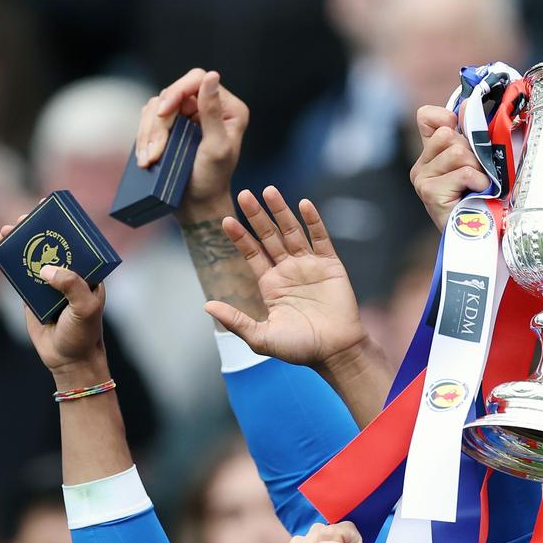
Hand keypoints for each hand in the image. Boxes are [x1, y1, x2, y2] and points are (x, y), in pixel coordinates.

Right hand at [0, 217, 107, 386]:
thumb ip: (72, 286)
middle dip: (36, 229)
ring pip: (32, 256)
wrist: (68, 361)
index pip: (76, 242)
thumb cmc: (84, 334)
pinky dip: (8, 259)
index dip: (63, 224)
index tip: (51, 208)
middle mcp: (68, 275)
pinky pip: (18, 273)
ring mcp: (48, 284)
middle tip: (25, 218)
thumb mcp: (86, 309)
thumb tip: (46, 269)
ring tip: (7, 230)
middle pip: (50, 245)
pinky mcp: (30, 295)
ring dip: (19, 241)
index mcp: (87, 273)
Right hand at [137, 69, 249, 220]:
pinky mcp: (172, 126)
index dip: (176, 91)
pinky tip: (146, 157)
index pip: (195, 80)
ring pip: (156, 106)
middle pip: (171, 94)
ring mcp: (188, 115)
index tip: (163, 113)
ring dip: (149, 133)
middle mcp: (209, 106)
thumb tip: (211, 76)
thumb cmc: (212, 180)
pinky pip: (149, 118)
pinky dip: (145, 137)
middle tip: (154, 154)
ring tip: (149, 161)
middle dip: (159, 123)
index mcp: (228, 108)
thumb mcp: (216, 147)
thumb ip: (213, 113)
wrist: (198, 204)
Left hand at [203, 187, 368, 367]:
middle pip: (269, 237)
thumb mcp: (261, 337)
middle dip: (257, 216)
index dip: (240, 237)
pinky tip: (304, 204)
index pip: (252, 253)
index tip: (226, 220)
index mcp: (270, 285)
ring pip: (292, 232)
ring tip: (269, 190)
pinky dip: (313, 221)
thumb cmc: (300, 348)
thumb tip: (207, 306)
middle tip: (244, 195)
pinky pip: (321, 239)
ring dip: (281, 211)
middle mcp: (288, 271)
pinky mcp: (330, 265)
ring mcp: (309, 265)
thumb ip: (235, 320)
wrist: (336, 352)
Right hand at [409, 104, 487, 232]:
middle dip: (471, 152)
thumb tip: (468, 105)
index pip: (426, 116)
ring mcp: (422, 180)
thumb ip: (470, 135)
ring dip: (476, 168)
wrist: (480, 237)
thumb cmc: (481, 199)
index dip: (448, 119)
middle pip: (449, 134)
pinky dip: (479, 182)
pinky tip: (477, 194)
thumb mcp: (477, 161)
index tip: (465, 139)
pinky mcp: (430, 193)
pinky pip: (464, 172)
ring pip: (458, 151)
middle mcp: (421, 166)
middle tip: (476, 174)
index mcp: (429, 154)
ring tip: (477, 186)